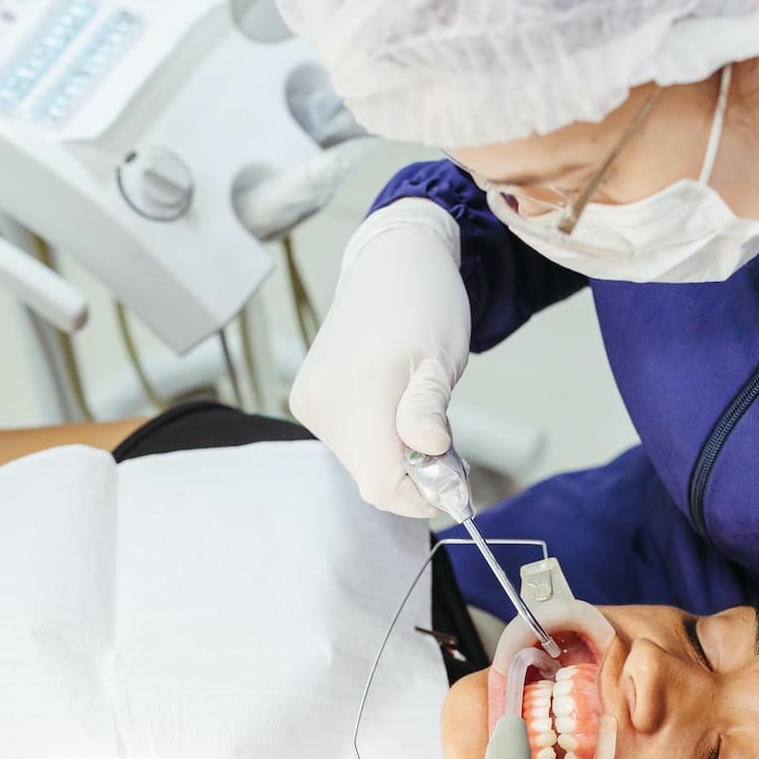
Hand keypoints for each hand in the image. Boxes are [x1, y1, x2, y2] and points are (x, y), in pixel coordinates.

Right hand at [288, 198, 471, 516]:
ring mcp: (309, 402)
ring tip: (416, 410)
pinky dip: (375, 437)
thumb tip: (428, 449)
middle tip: (443, 437)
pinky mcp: (306, 399)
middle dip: (412, 472)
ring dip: (394, 454)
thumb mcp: (441, 359)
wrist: (390, 264)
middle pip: (370, 476)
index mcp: (357, 393)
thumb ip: (428, 408)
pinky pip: (347, 441)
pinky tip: (390, 402)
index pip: (381, 484)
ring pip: (359, 461)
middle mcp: (322, 403)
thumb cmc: (425, 305)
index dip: (420, 494)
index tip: (452, 477)